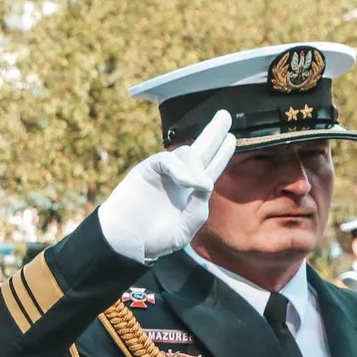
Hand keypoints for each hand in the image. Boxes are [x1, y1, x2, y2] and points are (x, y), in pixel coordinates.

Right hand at [97, 109, 236, 264]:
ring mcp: (162, 172)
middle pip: (200, 148)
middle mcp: (178, 178)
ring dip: (198, 167)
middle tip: (225, 115)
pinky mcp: (147, 169)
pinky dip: (181, 169)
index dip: (221, 153)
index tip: (231, 138)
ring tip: (200, 186)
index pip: (209, 167)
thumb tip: (207, 183)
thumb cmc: (153, 239)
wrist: (125, 241)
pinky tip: (188, 182)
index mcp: (189, 192)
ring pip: (188, 154)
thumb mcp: (184, 231)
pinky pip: (168, 160)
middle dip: (214, 131)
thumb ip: (199, 210)